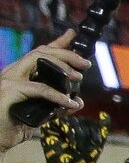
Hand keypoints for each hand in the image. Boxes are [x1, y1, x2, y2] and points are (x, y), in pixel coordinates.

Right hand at [0, 31, 87, 147]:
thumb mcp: (41, 113)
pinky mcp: (9, 92)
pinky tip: (69, 103)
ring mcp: (8, 80)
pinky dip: (57, 95)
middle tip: (85, 63)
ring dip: (62, 66)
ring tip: (79, 77)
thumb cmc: (14, 126)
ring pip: (37, 60)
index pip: (40, 53)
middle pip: (41, 52)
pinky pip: (38, 88)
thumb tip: (77, 101)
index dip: (58, 43)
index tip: (73, 35)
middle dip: (66, 53)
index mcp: (19, 74)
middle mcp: (12, 73)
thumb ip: (56, 105)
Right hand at [39, 111, 104, 162]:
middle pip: (81, 120)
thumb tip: (105, 113)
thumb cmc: (83, 160)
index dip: (95, 132)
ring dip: (78, 134)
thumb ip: (102, 129)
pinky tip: (71, 142)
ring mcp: (60, 126)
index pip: (90, 121)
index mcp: (82, 128)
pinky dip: (68, 132)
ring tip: (77, 147)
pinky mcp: (49, 128)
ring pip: (72, 120)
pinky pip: (61, 122)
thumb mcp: (98, 144)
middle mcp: (71, 125)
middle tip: (85, 147)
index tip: (97, 143)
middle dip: (86, 134)